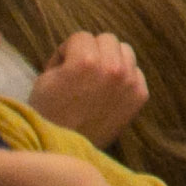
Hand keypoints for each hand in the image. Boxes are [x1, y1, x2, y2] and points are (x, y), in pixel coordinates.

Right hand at [28, 33, 149, 144]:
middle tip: (80, 71)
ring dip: (111, 59)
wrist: (63, 149)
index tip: (61, 68)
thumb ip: (67, 56)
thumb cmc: (47, 114)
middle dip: (92, 51)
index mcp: (86, 61)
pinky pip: (136, 72)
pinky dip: (124, 77)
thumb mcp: (46, 78)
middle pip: (107, 39)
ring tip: (96, 79)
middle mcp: (113, 68)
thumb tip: (82, 48)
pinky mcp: (140, 95)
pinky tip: (108, 91)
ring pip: (125, 51)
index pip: (81, 36)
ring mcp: (130, 82)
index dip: (67, 51)